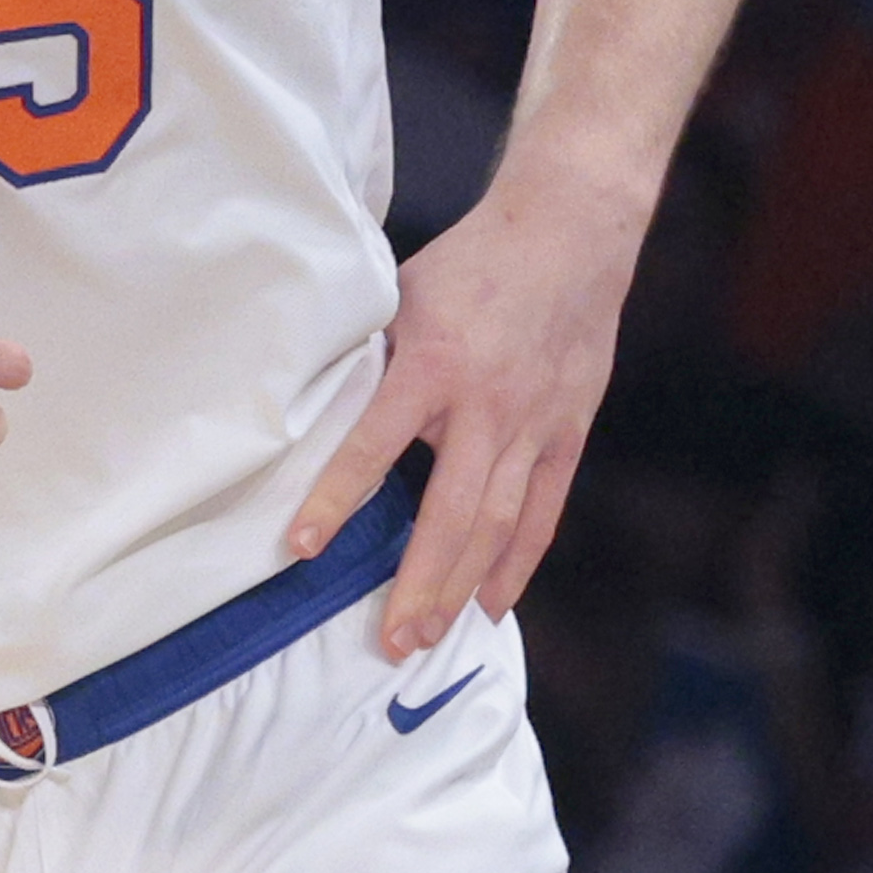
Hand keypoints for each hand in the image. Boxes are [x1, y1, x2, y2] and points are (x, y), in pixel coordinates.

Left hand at [285, 156, 642, 665]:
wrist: (571, 230)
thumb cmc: (474, 262)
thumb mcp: (404, 295)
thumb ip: (372, 357)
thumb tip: (312, 410)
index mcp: (434, 363)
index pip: (374, 446)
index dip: (335, 499)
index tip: (301, 549)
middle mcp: (487, 403)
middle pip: (450, 513)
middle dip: (417, 583)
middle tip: (387, 642)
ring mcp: (534, 423)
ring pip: (497, 524)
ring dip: (461, 587)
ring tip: (429, 637)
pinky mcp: (569, 431)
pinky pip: (543, 511)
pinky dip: (517, 563)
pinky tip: (491, 605)